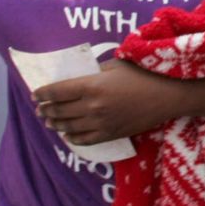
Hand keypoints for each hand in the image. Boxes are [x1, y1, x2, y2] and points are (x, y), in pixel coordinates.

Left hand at [35, 59, 174, 144]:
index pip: (57, 92)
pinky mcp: (110, 135)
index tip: (36, 94)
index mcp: (91, 86)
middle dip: (45, 109)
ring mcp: (100, 123)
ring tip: (49, 121)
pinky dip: (72, 138)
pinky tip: (68, 134)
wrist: (168, 96)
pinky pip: (84, 140)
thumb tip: (83, 77)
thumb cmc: (144, 74)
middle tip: (40, 108)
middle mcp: (91, 107)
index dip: (43, 93)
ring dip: (55, 124)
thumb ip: (96, 71)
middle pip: (59, 110)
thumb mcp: (117, 65)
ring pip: (68, 127)